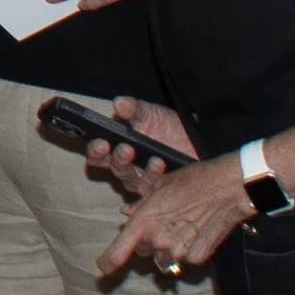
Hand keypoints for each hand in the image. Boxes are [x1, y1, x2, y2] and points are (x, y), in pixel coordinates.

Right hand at [82, 95, 196, 189]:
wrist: (197, 141)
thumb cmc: (168, 126)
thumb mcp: (151, 113)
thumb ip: (134, 109)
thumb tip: (119, 102)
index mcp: (118, 147)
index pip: (98, 154)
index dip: (96, 151)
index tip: (102, 143)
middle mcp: (127, 167)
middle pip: (113, 169)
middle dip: (118, 159)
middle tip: (126, 149)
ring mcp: (143, 180)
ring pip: (133, 182)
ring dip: (142, 173)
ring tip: (156, 159)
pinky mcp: (160, 191)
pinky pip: (152, 192)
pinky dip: (154, 182)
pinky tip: (160, 173)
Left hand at [93, 108, 249, 284]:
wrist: (226, 189)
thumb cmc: (191, 181)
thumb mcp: (159, 186)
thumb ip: (141, 204)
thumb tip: (126, 213)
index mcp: (144, 221)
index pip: (119, 251)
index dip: (109, 261)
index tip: (103, 268)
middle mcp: (158, 240)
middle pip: (144, 251)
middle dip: (146, 242)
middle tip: (159, 226)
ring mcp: (179, 252)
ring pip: (164, 258)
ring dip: (166, 248)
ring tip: (180, 228)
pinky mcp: (198, 258)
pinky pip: (186, 259)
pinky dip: (188, 250)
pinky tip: (197, 232)